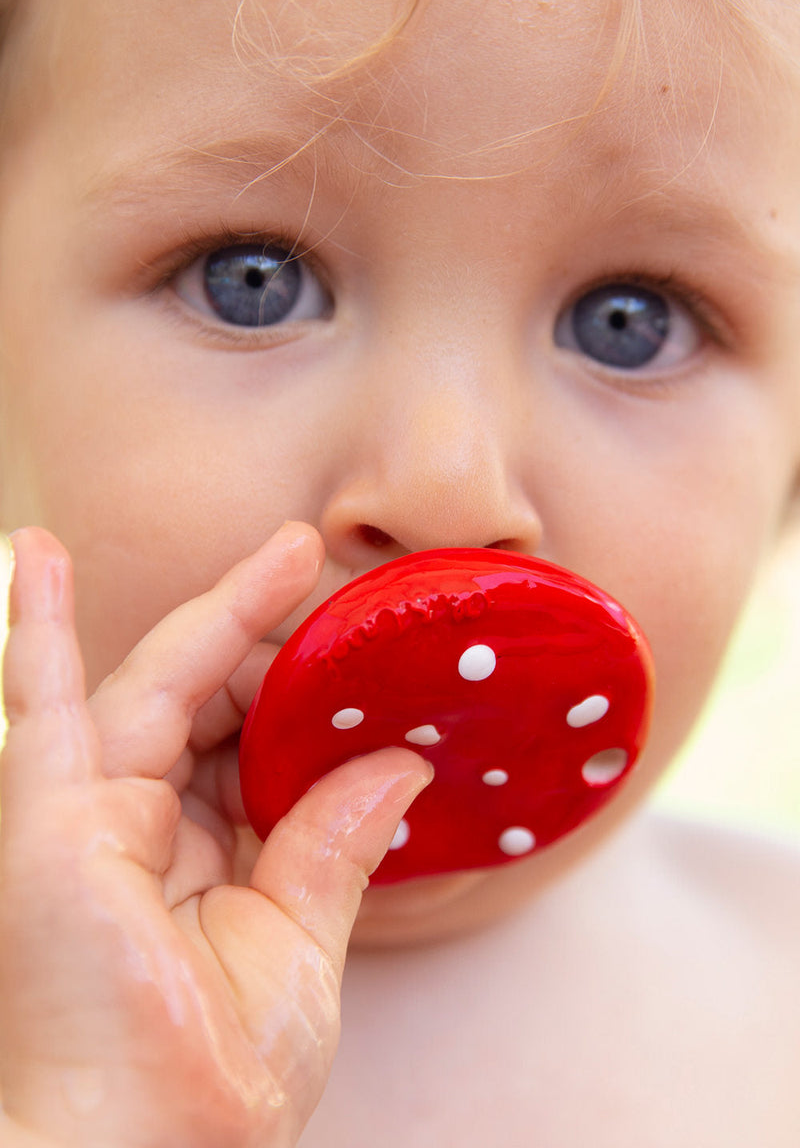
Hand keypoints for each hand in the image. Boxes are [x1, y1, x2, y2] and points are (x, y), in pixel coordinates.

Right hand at [0, 525, 430, 1147]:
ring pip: (156, 686)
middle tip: (340, 589)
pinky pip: (42, 709)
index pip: (257, 749)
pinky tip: (42, 559)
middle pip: (217, 708)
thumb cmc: (209, 1089)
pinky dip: (40, 632)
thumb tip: (398, 765)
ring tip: (287, 549)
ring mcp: (93, 819)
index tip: (366, 655)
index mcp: (207, 860)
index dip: (309, 699)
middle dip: (280, 646)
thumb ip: (333, 849)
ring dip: (217, 613)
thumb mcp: (299, 953)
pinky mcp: (50, 823)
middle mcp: (148, 830)